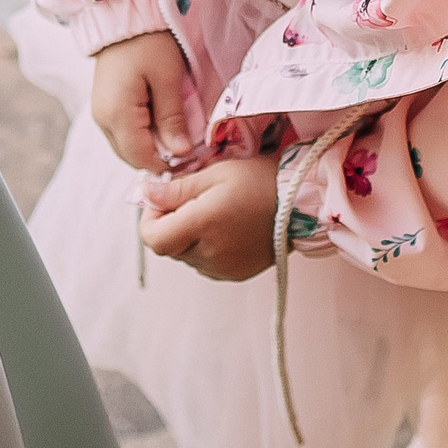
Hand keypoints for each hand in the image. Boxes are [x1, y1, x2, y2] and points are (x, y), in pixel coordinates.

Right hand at [92, 29, 191, 170]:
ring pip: (127, 147)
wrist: (124, 16)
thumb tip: (180, 153)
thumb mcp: (167, 78)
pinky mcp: (104, 106)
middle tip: (186, 144)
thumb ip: (172, 118)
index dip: (166, 164)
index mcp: (117, 115)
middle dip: (159, 157)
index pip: (141, 158)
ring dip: (150, 146)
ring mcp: (100, 114)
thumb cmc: (149, 42)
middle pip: (131, 157)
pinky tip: (160, 120)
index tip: (191, 157)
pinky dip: (142, 134)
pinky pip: (123, 133)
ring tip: (174, 131)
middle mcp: (102, 120)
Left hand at [140, 156, 280, 281]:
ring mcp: (223, 268)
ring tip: (214, 212)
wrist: (302, 204)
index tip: (163, 199)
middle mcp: (210, 253)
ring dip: (189, 236)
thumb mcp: (216, 173)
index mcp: (203, 225)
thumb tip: (145, 193)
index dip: (150, 218)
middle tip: (193, 199)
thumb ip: (176, 188)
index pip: (152, 238)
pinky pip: (205, 263)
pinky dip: (206, 247)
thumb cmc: (261, 181)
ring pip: (186, 256)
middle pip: (168, 246)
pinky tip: (225, 228)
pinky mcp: (235, 274)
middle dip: (171, 223)